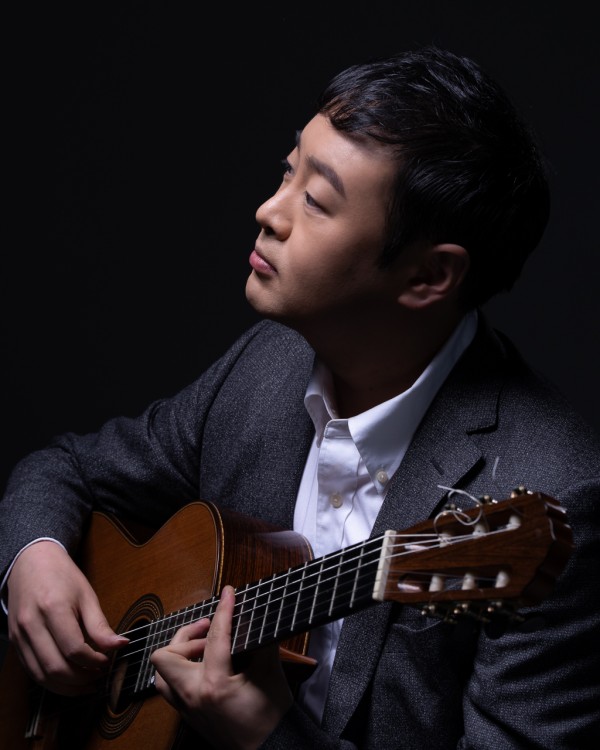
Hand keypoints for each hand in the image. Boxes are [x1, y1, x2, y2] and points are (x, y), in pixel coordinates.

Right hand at [7, 541, 127, 694]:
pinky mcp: (15, 642)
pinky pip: (32, 671)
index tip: (107, 661)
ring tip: (87, 684)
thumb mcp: (87, 595)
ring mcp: (20, 635)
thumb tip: (120, 645)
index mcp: (53, 608)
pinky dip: (51, 681)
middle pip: (56, 668)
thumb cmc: (61, 576)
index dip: (94, 661)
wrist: (31, 562)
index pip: (74, 649)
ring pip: (41, 676)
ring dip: (66, 687)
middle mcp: (32, 624)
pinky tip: (68, 679)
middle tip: (99, 677)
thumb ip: (100, 625)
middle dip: (81, 680)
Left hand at [151, 585, 293, 749]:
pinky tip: (202, 666)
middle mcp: (193, 696)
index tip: (228, 594)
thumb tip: (258, 617)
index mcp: (215, 685)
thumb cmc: (271, 718)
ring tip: (202, 648)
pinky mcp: (187, 716)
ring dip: (178, 655)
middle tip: (209, 629)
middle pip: (166, 655)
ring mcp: (186, 708)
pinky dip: (181, 671)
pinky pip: (170, 688)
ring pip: (161, 674)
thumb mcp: (270, 674)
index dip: (223, 610)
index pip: (215, 637)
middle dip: (186, 636)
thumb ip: (262, 643)